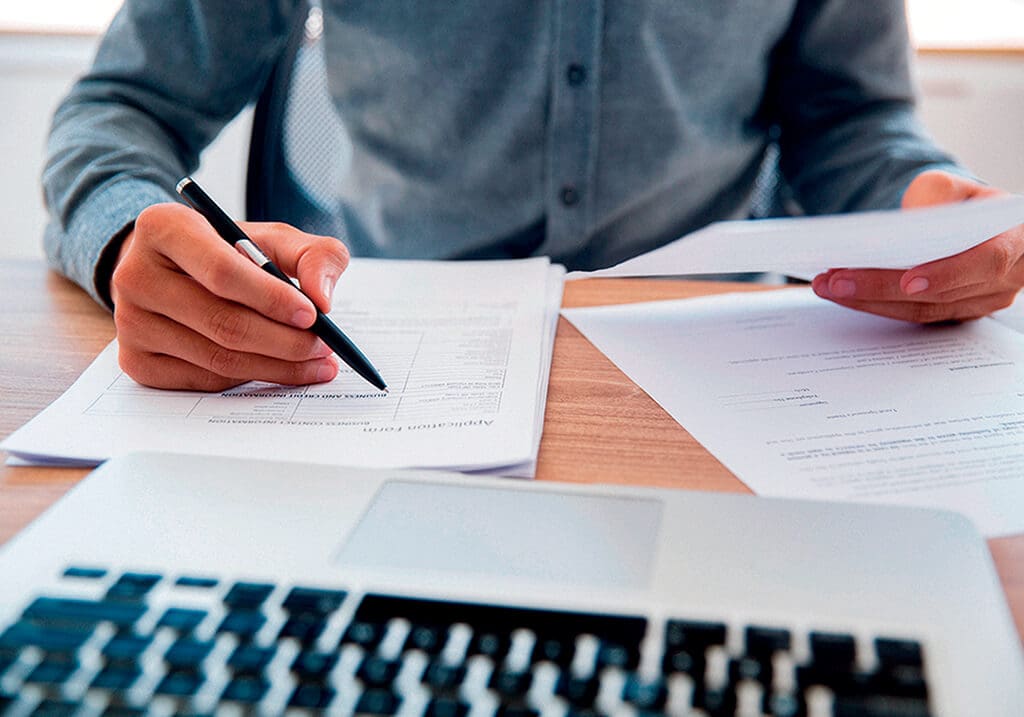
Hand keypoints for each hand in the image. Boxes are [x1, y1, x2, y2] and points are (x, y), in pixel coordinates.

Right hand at [110, 202, 348, 390]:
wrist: (175, 271)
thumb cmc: (229, 251)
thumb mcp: (274, 238)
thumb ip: (313, 255)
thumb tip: (323, 299)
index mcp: (163, 228)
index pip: (222, 271)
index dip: (271, 298)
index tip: (313, 315)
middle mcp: (134, 275)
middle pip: (223, 322)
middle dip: (285, 341)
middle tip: (325, 347)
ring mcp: (129, 323)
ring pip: (217, 359)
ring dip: (276, 366)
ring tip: (315, 362)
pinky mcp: (136, 361)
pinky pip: (205, 380)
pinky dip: (249, 378)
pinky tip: (277, 368)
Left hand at [811, 170, 1023, 322]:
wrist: (967, 224)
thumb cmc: (962, 203)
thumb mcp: (953, 186)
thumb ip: (937, 194)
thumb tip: (907, 223)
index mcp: (1017, 240)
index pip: (988, 261)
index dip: (948, 273)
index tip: (910, 280)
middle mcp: (1006, 279)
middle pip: (941, 293)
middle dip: (882, 286)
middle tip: (835, 278)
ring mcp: (980, 302)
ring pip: (922, 310)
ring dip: (868, 300)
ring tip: (827, 285)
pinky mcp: (953, 314)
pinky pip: (912, 316)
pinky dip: (874, 305)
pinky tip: (842, 293)